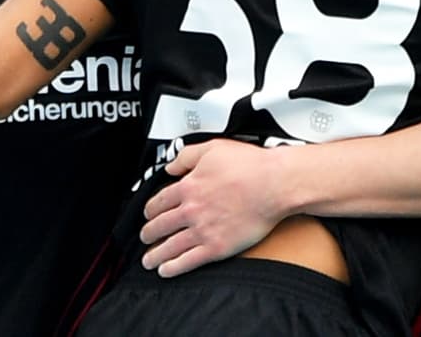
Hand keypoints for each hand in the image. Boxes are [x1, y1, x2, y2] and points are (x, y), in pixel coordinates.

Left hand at [140, 140, 288, 277]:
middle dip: (148, 233)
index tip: (148, 214)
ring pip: (169, 246)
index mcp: (189, 186)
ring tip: (149, 260)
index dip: (149, 209)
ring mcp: (202, 230)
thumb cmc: (251, 166)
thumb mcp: (213, 148)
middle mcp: (191, 210)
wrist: (275, 185)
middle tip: (145, 237)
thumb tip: (171, 165)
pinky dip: (173, 267)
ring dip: (155, 255)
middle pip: (160, 225)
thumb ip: (187, 156)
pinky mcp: (216, 247)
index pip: (159, 201)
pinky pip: (188, 261)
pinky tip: (166, 270)